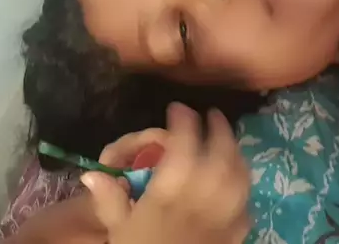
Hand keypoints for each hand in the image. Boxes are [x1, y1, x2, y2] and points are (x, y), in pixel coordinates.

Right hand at [82, 103, 250, 243]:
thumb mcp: (117, 232)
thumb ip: (108, 200)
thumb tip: (91, 172)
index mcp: (167, 199)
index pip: (182, 148)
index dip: (183, 122)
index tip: (177, 108)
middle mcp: (199, 204)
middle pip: (219, 157)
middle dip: (218, 130)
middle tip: (211, 115)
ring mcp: (221, 222)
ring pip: (238, 177)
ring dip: (235, 153)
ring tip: (227, 140)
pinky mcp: (234, 239)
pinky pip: (246, 206)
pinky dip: (244, 187)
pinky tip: (237, 181)